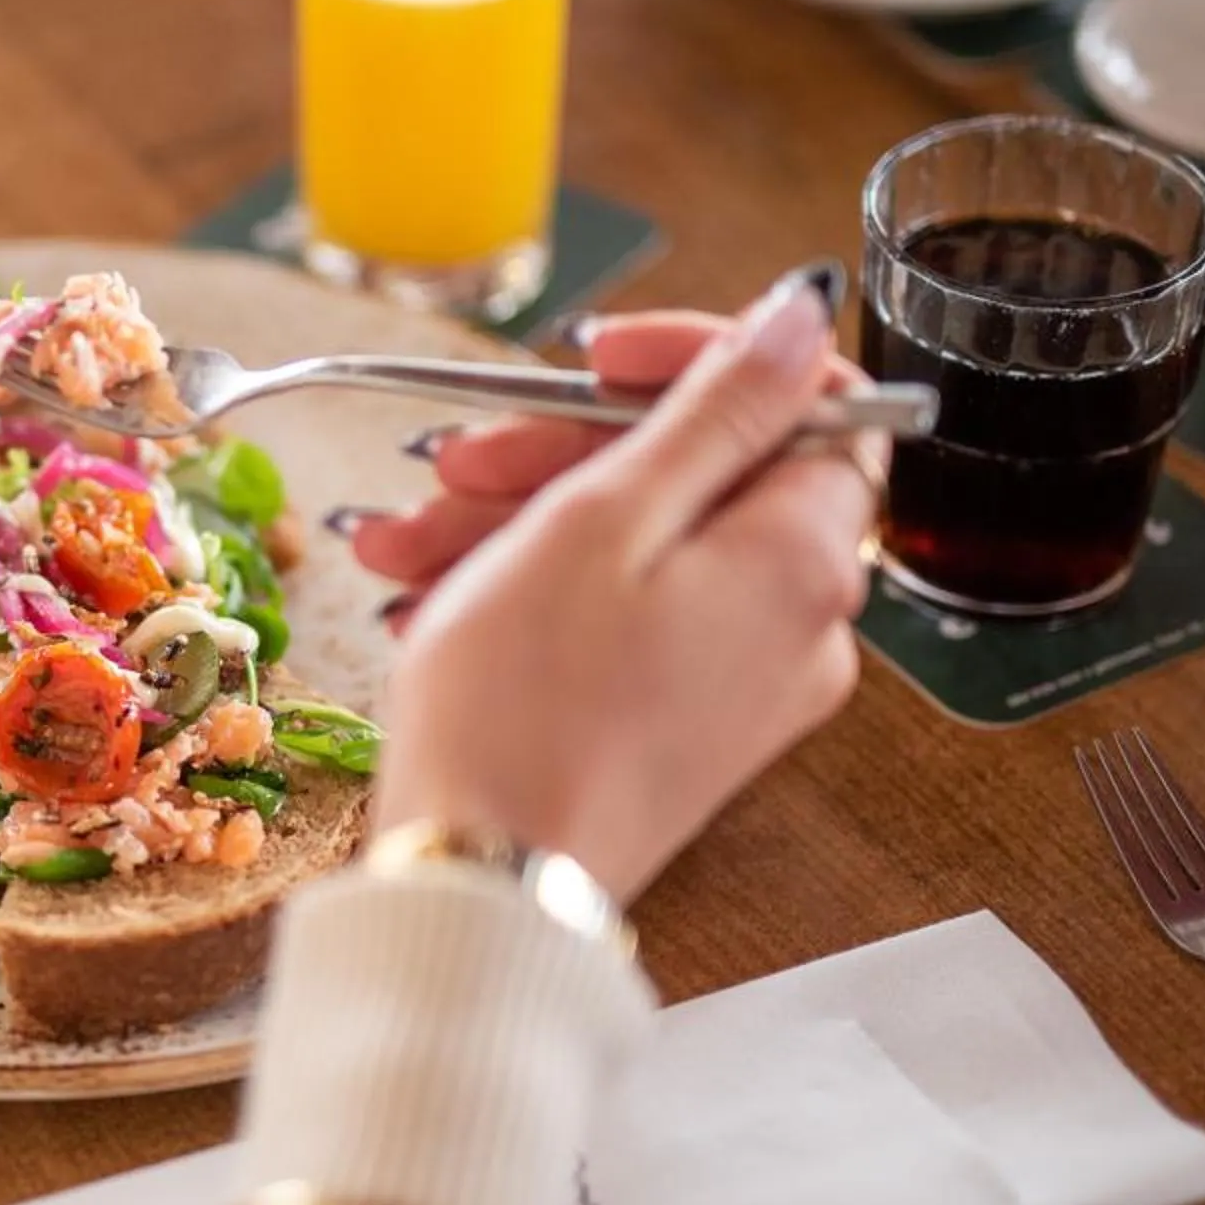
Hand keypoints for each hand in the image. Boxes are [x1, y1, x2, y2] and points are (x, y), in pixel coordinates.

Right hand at [353, 277, 882, 898]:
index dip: (691, 360)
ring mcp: (741, 684)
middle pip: (701, 475)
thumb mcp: (604, 517)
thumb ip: (715, 409)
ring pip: (642, 548)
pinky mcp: (683, 728)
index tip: (588, 359)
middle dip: (561, 452)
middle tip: (454, 462)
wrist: (479, 889)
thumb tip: (802, 316)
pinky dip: (530, 593)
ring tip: (402, 541)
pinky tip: (428, 594)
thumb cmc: (525, 709)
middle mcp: (798, 624)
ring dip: (517, 523)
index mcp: (802, 558)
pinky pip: (621, 620)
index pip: (801, 399)